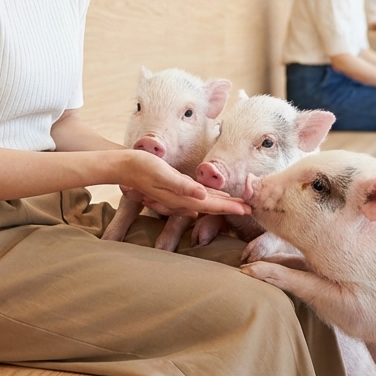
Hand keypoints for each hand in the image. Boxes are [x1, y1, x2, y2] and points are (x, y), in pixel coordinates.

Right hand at [121, 152, 249, 216]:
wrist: (124, 166)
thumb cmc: (142, 167)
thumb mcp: (162, 173)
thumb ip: (182, 186)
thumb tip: (202, 196)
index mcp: (181, 197)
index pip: (210, 205)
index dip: (229, 207)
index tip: (246, 209)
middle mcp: (181, 200)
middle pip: (211, 206)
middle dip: (231, 208)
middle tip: (251, 208)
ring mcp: (178, 196)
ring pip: (205, 202)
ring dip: (222, 204)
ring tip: (238, 204)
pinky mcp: (175, 188)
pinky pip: (197, 197)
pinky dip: (209, 198)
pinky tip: (213, 199)